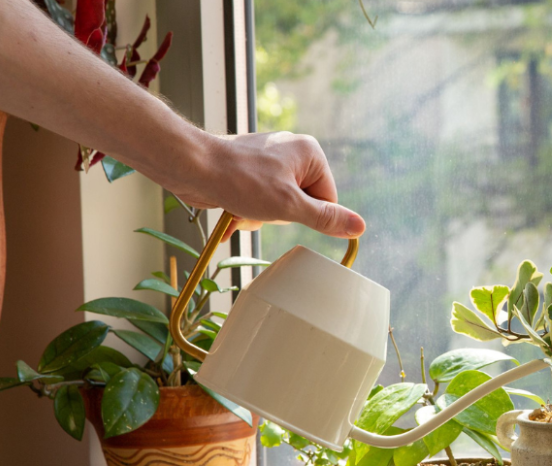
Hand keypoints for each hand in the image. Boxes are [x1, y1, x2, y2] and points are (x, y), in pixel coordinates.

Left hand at [170, 131, 365, 238]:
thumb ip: (326, 218)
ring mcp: (270, 160)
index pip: (328, 198)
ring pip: (281, 204)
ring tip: (243, 205)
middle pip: (304, 202)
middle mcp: (293, 151)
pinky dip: (249, 209)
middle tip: (261, 206)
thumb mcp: (290, 207)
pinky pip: (261, 199)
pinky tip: (233, 208)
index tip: (285, 210)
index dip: (307, 214)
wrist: (191, 167)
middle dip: (281, 214)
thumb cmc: (240, 180)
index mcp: (310, 153)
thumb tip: (359, 227)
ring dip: (262, 215)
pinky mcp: (250, 169)